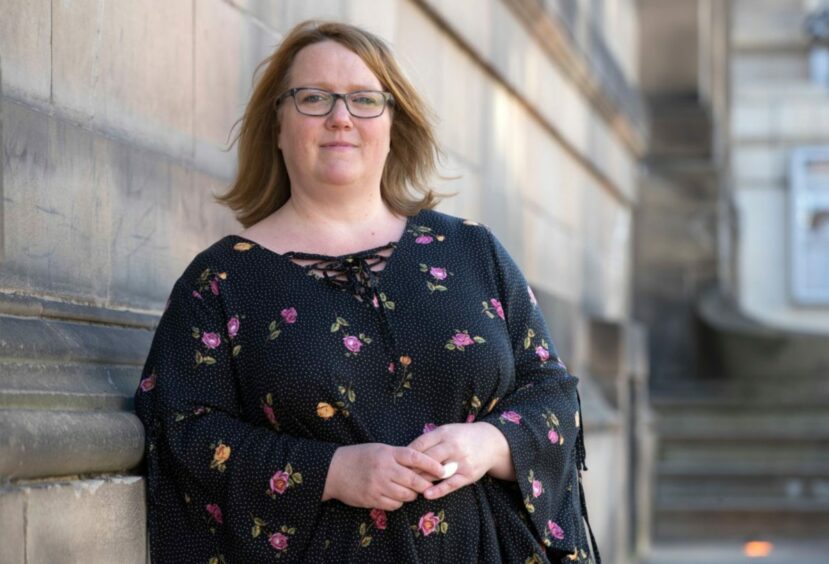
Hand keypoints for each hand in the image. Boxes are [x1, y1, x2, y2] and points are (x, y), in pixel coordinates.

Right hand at [322, 443, 444, 510]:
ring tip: (410, 491)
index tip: (442, 469)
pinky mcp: (372, 499)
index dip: (431, 464)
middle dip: (425, 485)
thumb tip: (422, 465)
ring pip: (406, 496)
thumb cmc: (360, 456)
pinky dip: (399, 503)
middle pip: (414, 480)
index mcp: (388, 453)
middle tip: (429, 485)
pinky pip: (394, 505)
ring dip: (412, 495)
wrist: (334, 470)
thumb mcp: (380, 449)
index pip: (415, 457)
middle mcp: (384, 469)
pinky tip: (396, 497)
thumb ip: (398, 456)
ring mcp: (378, 485)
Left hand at [407, 422, 513, 500]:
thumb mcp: (446, 431)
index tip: (398, 462)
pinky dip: (438, 490)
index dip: (408, 455)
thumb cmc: (462, 437)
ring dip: (422, 480)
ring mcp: (461, 461)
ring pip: (437, 473)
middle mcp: (452, 446)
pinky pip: (451, 484)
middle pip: (426, 459)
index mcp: (444, 433)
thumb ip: (429, 440)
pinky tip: (427, 494)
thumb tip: (407, 452)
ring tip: (410, 487)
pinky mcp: (468, 475)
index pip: (420, 444)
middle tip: (400, 477)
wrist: (491, 442)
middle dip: (412, 469)